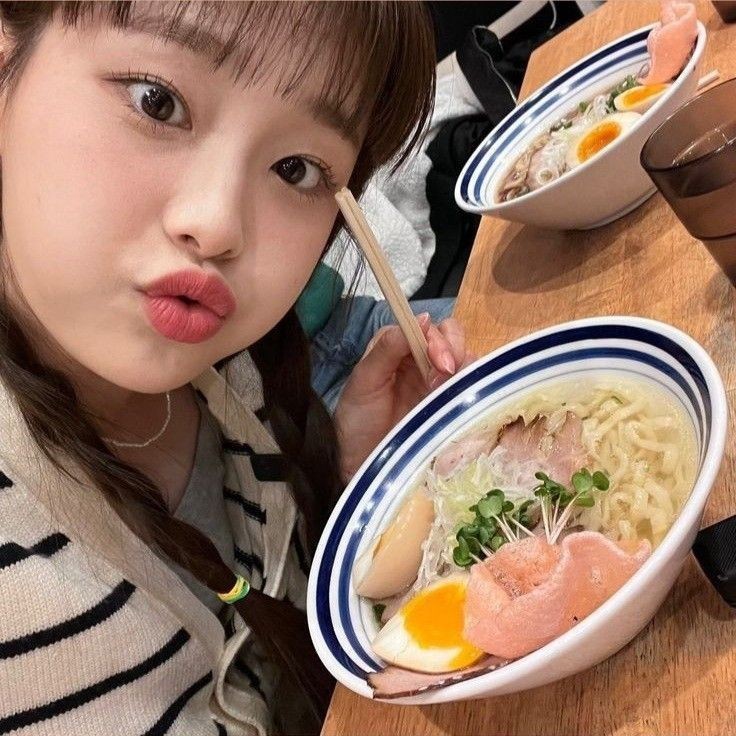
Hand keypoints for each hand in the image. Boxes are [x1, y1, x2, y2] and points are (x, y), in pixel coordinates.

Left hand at [334, 314, 474, 482]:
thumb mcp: (364, 381)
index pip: (427, 327)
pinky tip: (460, 401)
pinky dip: (474, 388)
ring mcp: (438, 382)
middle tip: (443, 376)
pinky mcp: (450, 404)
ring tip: (445, 393)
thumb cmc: (357, 421)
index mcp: (398, 347)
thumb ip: (387, 348)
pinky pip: (471, 387)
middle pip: (452, 338)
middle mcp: (421, 360)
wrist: (362, 464)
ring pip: (466, 360)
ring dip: (463, 370)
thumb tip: (421, 319)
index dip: (437, 337)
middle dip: (453, 351)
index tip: (437, 358)